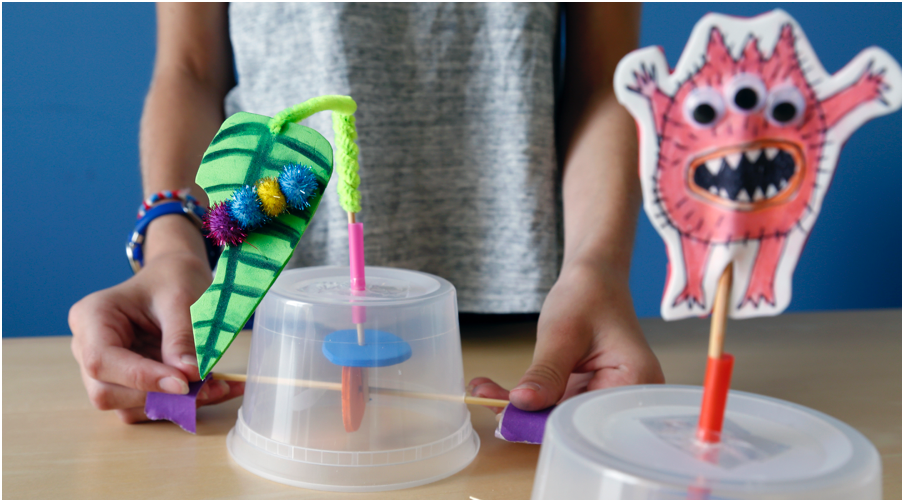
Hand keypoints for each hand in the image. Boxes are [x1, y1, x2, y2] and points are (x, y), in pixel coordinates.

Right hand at [68, 216, 242, 422]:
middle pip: (106, 392)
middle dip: (158, 396)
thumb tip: (189, 377)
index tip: (184, 383)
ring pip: (127, 406)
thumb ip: (182, 338)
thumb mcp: (182, 300)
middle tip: (209, 387)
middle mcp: (89, 346)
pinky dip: (182, 403)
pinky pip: (148, 404)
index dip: (141, 378)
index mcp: (92, 317)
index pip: (102, 360)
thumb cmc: (174, 279)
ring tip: (219, 388)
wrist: (178, 277)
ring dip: (174, 405)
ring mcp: (107, 368)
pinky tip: (215, 389)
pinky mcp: (127, 383)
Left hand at [469, 259, 663, 410]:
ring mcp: (606, 395)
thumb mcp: (563, 332)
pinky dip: (529, 395)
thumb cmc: (589, 294)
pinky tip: (497, 390)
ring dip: (521, 406)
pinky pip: (556, 402)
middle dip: (527, 414)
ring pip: (559, 414)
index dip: (543, 421)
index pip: (585, 417)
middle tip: (487, 400)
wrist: (594, 276)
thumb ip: (546, 372)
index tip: (505, 414)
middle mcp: (625, 396)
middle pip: (572, 420)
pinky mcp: (587, 390)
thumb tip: (522, 403)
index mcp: (635, 383)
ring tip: (485, 392)